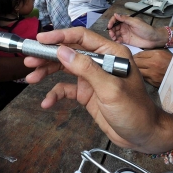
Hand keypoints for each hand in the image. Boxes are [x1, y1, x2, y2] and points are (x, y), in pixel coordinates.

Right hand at [24, 28, 172, 153]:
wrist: (143, 135)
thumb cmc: (135, 110)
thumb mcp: (110, 89)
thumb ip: (86, 69)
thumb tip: (63, 51)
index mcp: (111, 53)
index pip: (81, 38)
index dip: (60, 36)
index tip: (40, 39)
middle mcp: (100, 62)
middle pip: (69, 52)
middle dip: (48, 55)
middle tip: (29, 59)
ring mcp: (92, 77)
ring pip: (65, 68)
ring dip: (47, 72)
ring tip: (30, 77)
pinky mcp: (87, 93)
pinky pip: (67, 89)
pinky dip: (55, 94)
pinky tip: (46, 102)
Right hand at [107, 13, 166, 48]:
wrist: (153, 39)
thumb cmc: (146, 29)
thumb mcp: (135, 22)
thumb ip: (125, 19)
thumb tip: (116, 14)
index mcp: (127, 20)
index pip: (116, 19)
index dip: (111, 22)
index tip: (109, 26)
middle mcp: (125, 26)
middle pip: (114, 27)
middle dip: (111, 30)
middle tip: (111, 34)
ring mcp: (125, 33)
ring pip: (115, 33)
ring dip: (112, 35)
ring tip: (114, 38)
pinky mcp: (126, 40)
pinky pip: (118, 40)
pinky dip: (116, 40)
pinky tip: (117, 41)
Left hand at [133, 49, 172, 87]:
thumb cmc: (171, 61)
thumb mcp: (162, 53)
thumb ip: (149, 53)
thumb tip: (137, 55)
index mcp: (156, 55)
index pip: (139, 55)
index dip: (134, 56)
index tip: (131, 57)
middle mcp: (153, 64)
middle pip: (136, 63)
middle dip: (132, 63)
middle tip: (130, 63)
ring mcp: (153, 75)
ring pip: (138, 71)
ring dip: (135, 70)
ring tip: (134, 69)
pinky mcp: (153, 82)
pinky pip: (143, 78)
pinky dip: (141, 76)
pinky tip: (140, 75)